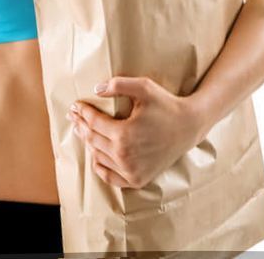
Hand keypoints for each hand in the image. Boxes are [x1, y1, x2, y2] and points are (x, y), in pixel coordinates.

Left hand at [68, 76, 202, 189]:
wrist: (189, 127)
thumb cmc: (166, 104)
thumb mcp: (144, 87)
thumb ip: (119, 84)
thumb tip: (96, 89)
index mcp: (123, 134)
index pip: (93, 122)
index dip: (82, 112)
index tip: (75, 105)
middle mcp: (124, 156)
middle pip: (92, 139)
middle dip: (80, 125)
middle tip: (73, 116)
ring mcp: (130, 171)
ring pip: (98, 157)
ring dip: (88, 143)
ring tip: (81, 130)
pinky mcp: (137, 179)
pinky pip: (109, 177)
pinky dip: (100, 166)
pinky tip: (95, 155)